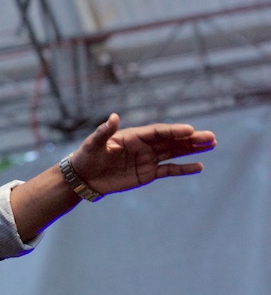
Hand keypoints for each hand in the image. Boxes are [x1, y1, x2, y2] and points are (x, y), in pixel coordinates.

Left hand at [70, 113, 216, 195]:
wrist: (83, 177)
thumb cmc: (86, 157)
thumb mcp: (93, 144)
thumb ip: (104, 132)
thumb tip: (113, 116)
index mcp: (133, 136)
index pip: (158, 132)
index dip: (173, 131)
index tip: (189, 131)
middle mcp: (144, 146)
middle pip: (171, 141)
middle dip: (191, 139)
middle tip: (211, 137)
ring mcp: (147, 159)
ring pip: (174, 152)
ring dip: (192, 149)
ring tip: (212, 144)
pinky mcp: (147, 173)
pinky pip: (169, 170)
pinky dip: (183, 168)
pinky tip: (198, 166)